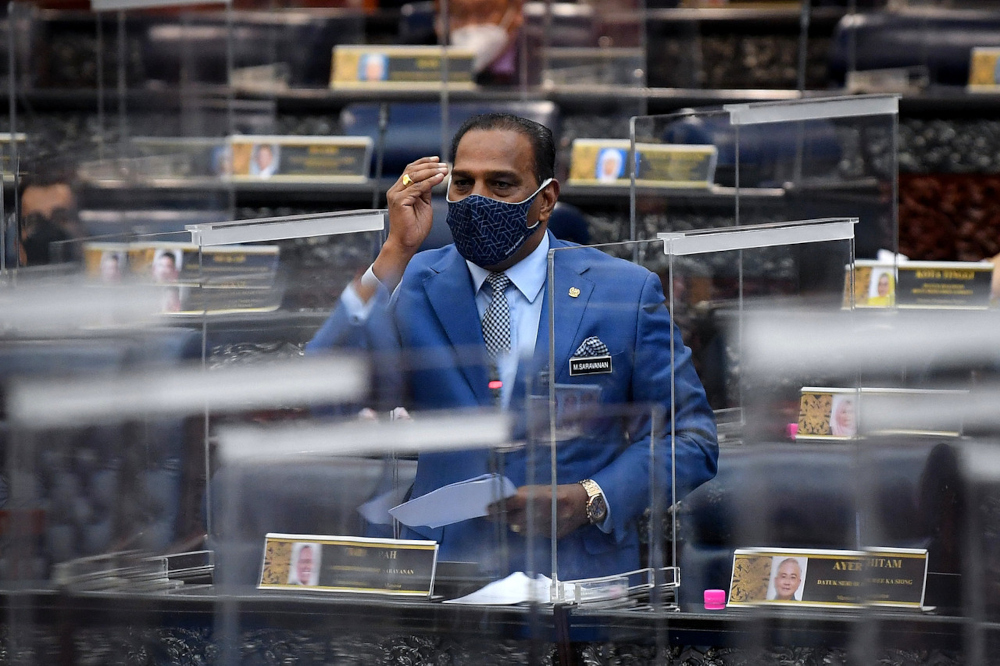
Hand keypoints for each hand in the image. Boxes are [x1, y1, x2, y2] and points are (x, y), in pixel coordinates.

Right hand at [368, 157, 448, 294]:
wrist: (406, 243)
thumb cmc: (415, 227)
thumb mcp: (423, 204)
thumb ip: (425, 191)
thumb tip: (434, 178)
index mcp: (399, 190)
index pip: (410, 170)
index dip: (423, 162)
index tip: (437, 160)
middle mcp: (395, 190)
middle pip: (412, 170)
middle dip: (430, 166)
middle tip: (444, 165)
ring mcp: (396, 195)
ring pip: (415, 176)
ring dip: (432, 172)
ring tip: (444, 170)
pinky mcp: (400, 201)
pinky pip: (417, 187)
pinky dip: (430, 182)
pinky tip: (440, 179)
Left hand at [488, 483, 588, 538]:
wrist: (584, 504)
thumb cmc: (559, 492)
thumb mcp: (542, 489)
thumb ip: (523, 496)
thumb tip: (502, 502)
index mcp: (543, 496)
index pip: (515, 501)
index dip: (499, 506)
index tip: (487, 509)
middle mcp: (546, 512)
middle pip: (515, 519)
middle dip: (503, 517)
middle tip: (491, 515)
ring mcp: (550, 526)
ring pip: (522, 529)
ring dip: (515, 524)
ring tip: (513, 517)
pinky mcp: (553, 536)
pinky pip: (533, 535)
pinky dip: (528, 530)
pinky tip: (529, 524)